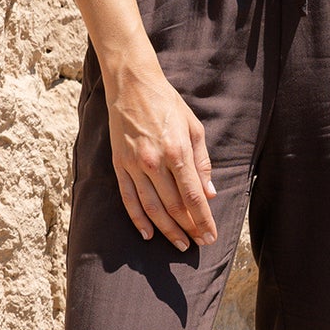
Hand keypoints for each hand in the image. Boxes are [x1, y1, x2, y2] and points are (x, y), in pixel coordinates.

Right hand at [105, 54, 218, 249]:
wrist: (132, 85)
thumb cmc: (168, 105)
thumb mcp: (194, 128)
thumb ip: (202, 163)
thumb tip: (210, 194)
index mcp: (178, 151)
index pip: (193, 196)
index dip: (203, 220)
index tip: (210, 236)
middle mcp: (155, 161)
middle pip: (174, 206)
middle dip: (189, 228)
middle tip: (199, 244)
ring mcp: (134, 164)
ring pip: (152, 207)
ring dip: (167, 230)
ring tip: (180, 244)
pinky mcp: (119, 164)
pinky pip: (129, 199)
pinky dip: (138, 219)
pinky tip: (148, 234)